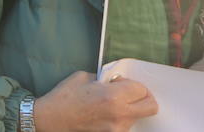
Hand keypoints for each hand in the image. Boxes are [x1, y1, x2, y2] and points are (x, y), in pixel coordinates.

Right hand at [34, 71, 156, 131]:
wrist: (52, 119)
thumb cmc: (65, 96)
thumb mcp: (84, 77)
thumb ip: (105, 79)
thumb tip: (117, 82)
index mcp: (113, 96)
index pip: (141, 89)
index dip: (133, 84)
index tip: (124, 84)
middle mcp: (120, 114)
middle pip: (151, 107)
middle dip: (145, 98)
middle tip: (132, 95)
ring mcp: (118, 129)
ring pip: (137, 117)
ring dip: (130, 110)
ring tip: (110, 106)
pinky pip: (126, 126)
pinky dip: (120, 119)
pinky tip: (105, 115)